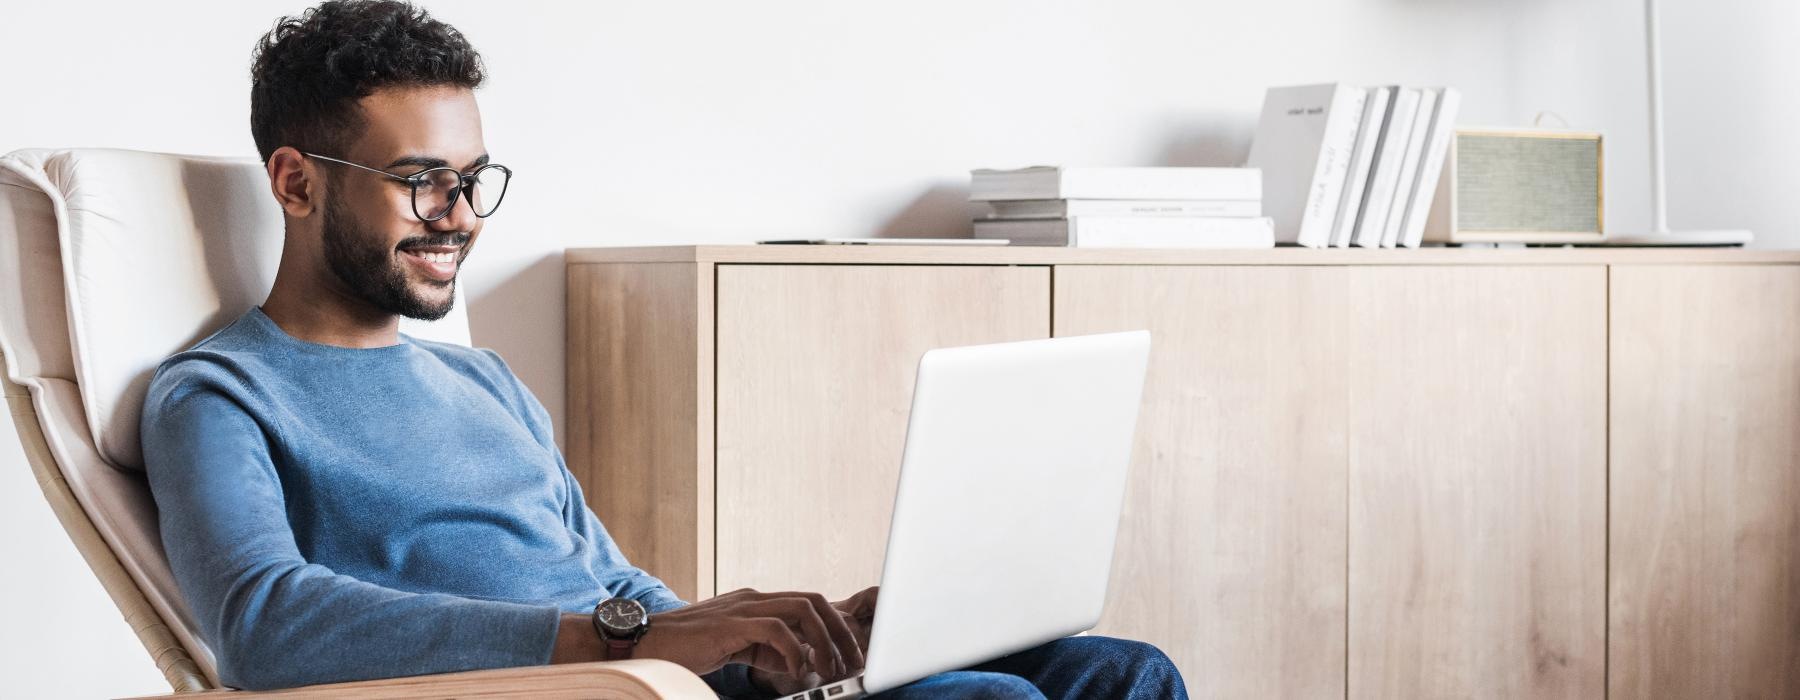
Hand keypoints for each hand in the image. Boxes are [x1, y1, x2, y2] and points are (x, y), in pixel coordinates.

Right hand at [630, 588, 864, 684]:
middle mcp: (755, 597)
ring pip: (803, 609)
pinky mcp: (732, 623)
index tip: (849, 654)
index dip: (835, 627)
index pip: (809, 603)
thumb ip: (768, 650)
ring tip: (828, 669)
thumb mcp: (739, 647)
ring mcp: (744, 606)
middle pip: (815, 600)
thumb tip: (801, 662)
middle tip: (852, 662)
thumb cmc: (688, 647)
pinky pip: (777, 630)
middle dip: (840, 631)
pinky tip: (797, 672)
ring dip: (824, 640)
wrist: (646, 642)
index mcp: (758, 602)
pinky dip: (795, 651)